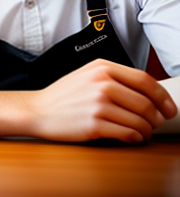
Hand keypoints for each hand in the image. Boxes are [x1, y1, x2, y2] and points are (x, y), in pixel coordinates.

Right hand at [27, 59, 176, 142]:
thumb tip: (148, 92)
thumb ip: (114, 77)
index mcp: (101, 67)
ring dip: (146, 130)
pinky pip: (128, 134)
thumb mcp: (87, 74)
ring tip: (140, 131)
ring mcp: (98, 104)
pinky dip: (134, 138)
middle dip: (156, 117)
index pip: (145, 80)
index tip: (169, 108)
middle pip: (146, 103)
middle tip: (154, 123)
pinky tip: (129, 136)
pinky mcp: (95, 124)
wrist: (38, 110)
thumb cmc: (63, 95)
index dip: (163, 97)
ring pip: (140, 121)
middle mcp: (101, 83)